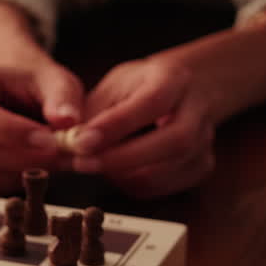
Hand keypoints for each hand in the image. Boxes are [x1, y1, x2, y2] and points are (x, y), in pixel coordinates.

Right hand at [0, 62, 82, 194]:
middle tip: (58, 157)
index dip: (12, 133)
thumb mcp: (53, 81)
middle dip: (20, 159)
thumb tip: (67, 121)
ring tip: (45, 161)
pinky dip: (5, 183)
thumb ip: (64, 97)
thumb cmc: (31, 89)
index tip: (51, 142)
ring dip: (15, 174)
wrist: (11, 98)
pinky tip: (25, 168)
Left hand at [72, 57, 217, 197]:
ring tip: (94, 165)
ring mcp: (205, 140)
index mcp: (173, 79)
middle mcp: (197, 109)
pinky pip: (167, 186)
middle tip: (81, 164)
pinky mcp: (202, 165)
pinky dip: (135, 184)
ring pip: (171, 168)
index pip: (151, 102)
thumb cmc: (140, 87)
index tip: (80, 142)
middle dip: (122, 158)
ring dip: (125, 174)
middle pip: (174, 141)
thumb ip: (89, 115)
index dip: (115, 127)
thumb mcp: (113, 86)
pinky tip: (116, 173)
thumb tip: (60, 145)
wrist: (185, 89)